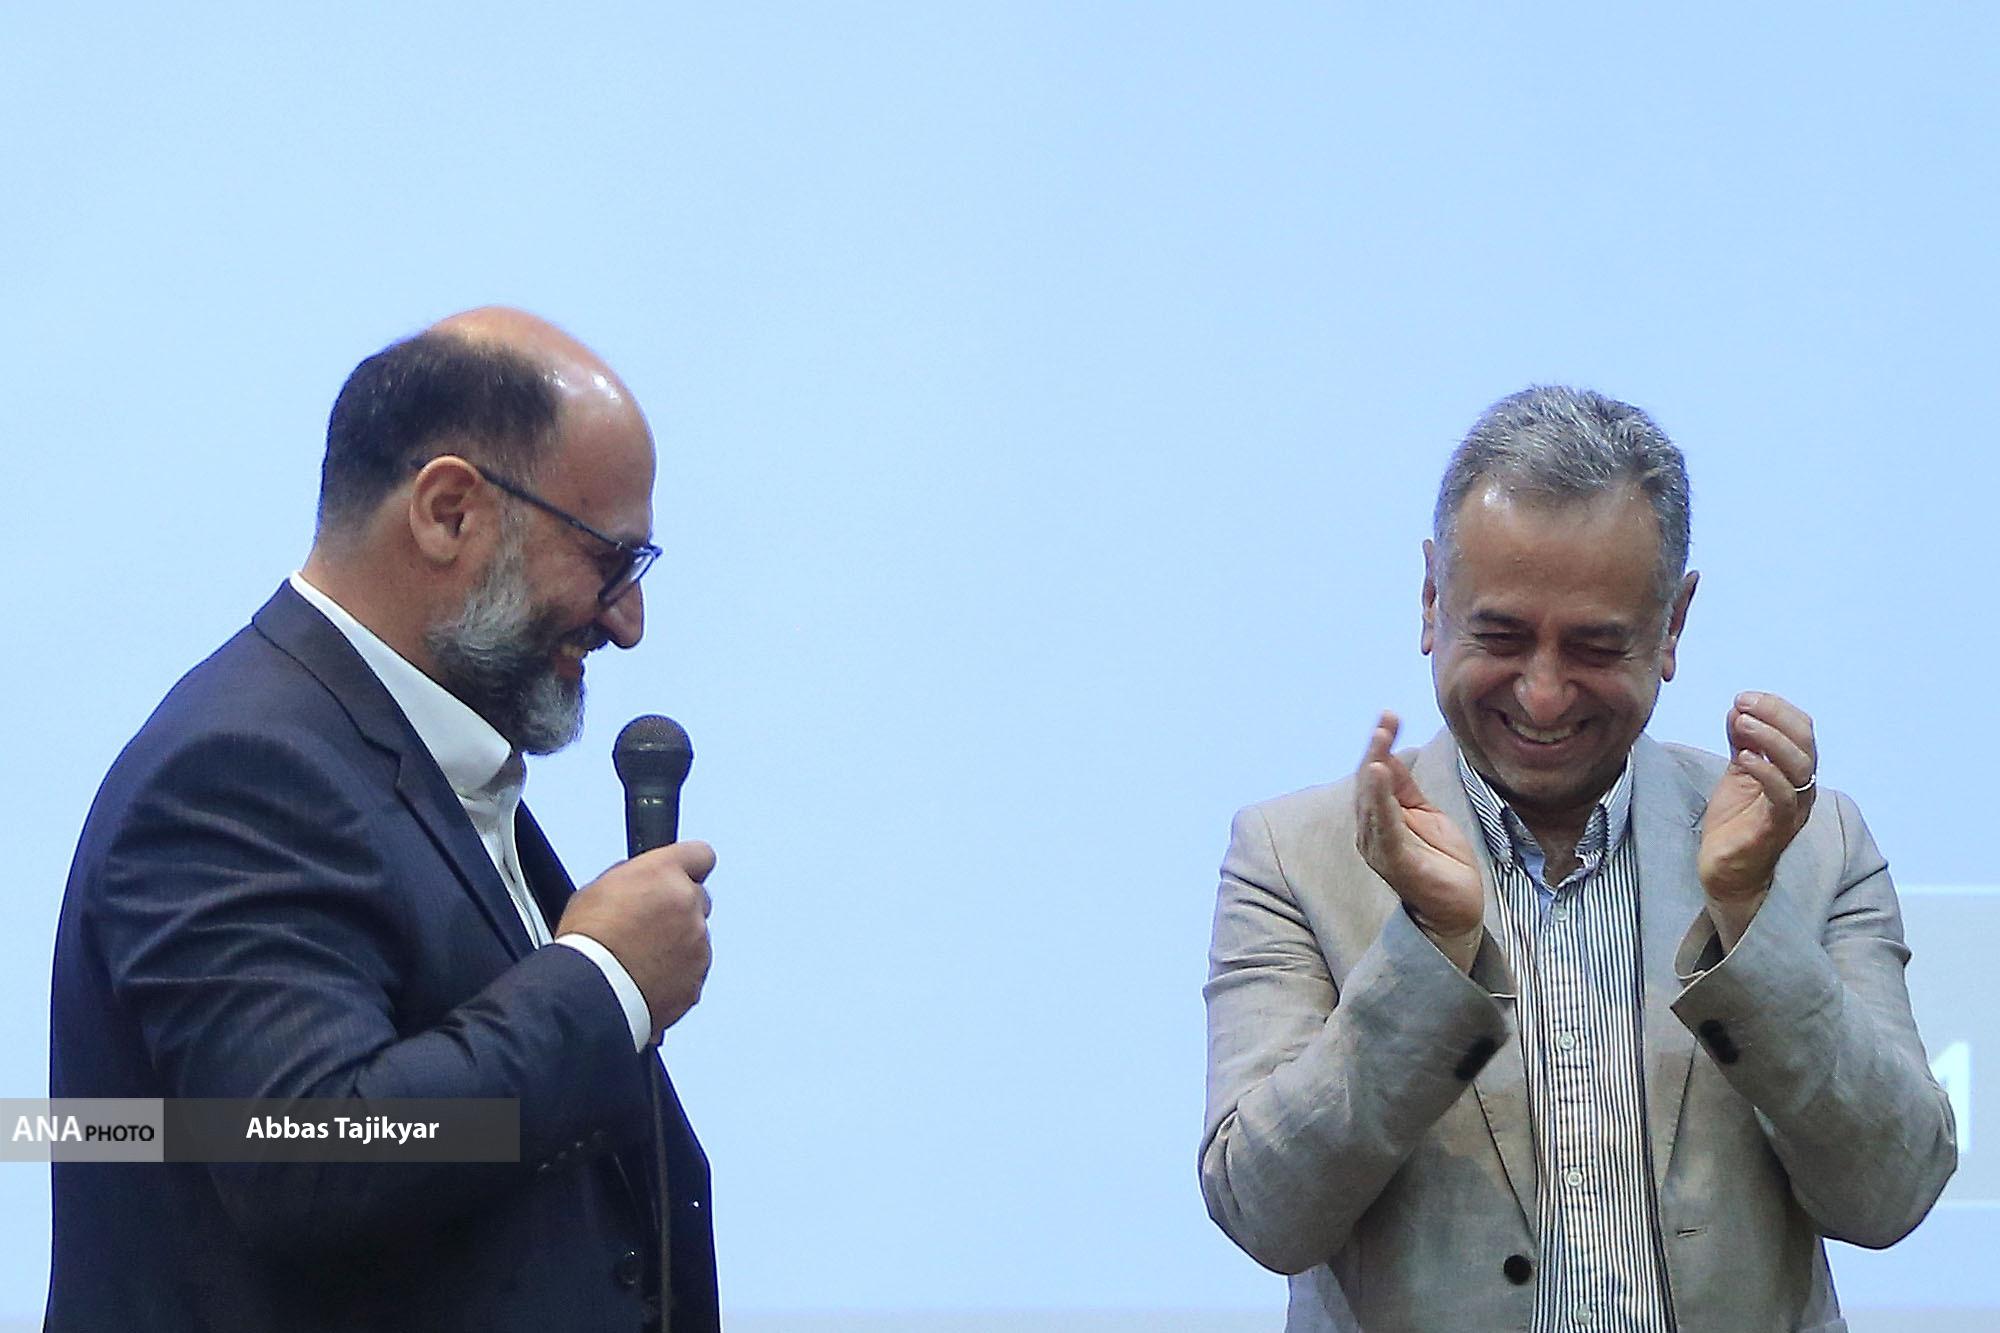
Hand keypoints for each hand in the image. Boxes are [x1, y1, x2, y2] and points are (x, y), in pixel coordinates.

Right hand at [556, 841, 715, 1036]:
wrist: (588, 993)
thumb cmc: (585, 941)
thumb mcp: (599, 889)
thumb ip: (635, 879)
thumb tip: (644, 881)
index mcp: (664, 872)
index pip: (701, 854)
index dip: (689, 867)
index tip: (682, 877)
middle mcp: (688, 902)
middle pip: (698, 898)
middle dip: (680, 909)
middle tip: (649, 927)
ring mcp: (698, 942)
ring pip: (696, 936)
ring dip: (677, 944)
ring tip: (639, 959)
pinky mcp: (697, 977)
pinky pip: (692, 970)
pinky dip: (677, 974)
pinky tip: (646, 978)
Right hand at [1355, 712, 1483, 941]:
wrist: (1457, 908)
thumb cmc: (1440, 862)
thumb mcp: (1425, 813)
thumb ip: (1404, 788)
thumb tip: (1388, 754)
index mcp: (1379, 818)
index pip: (1374, 775)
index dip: (1380, 745)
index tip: (1389, 716)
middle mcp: (1371, 832)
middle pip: (1369, 784)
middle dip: (1377, 750)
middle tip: (1385, 721)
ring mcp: (1380, 848)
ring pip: (1372, 803)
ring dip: (1374, 771)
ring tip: (1380, 741)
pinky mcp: (1395, 861)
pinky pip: (1385, 827)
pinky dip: (1380, 800)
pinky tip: (1379, 777)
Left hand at [1698, 692, 1816, 904]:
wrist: (1727, 871)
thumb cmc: (1736, 822)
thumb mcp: (1738, 773)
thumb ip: (1743, 743)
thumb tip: (1738, 709)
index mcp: (1795, 771)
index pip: (1801, 730)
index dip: (1776, 708)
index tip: (1744, 697)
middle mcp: (1802, 788)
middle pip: (1805, 742)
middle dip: (1774, 716)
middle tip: (1742, 703)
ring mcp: (1793, 809)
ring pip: (1799, 766)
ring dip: (1770, 739)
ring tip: (1741, 724)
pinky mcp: (1777, 828)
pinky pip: (1783, 796)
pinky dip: (1765, 771)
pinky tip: (1743, 757)